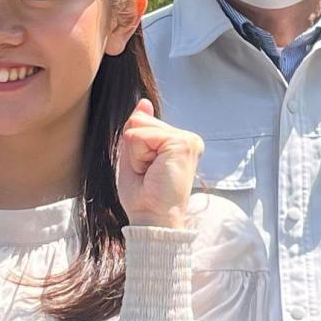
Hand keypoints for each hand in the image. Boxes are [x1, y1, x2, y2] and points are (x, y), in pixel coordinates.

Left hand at [112, 99, 201, 230]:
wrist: (152, 218)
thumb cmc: (143, 195)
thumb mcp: (134, 156)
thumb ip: (139, 128)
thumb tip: (144, 103)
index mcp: (177, 141)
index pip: (141, 121)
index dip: (133, 146)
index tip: (146, 170)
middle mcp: (187, 138)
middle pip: (139, 120)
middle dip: (134, 148)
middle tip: (147, 173)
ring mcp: (187, 139)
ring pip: (138, 126)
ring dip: (135, 153)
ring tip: (150, 173)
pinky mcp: (183, 144)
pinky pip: (141, 136)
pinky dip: (138, 156)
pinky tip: (153, 171)